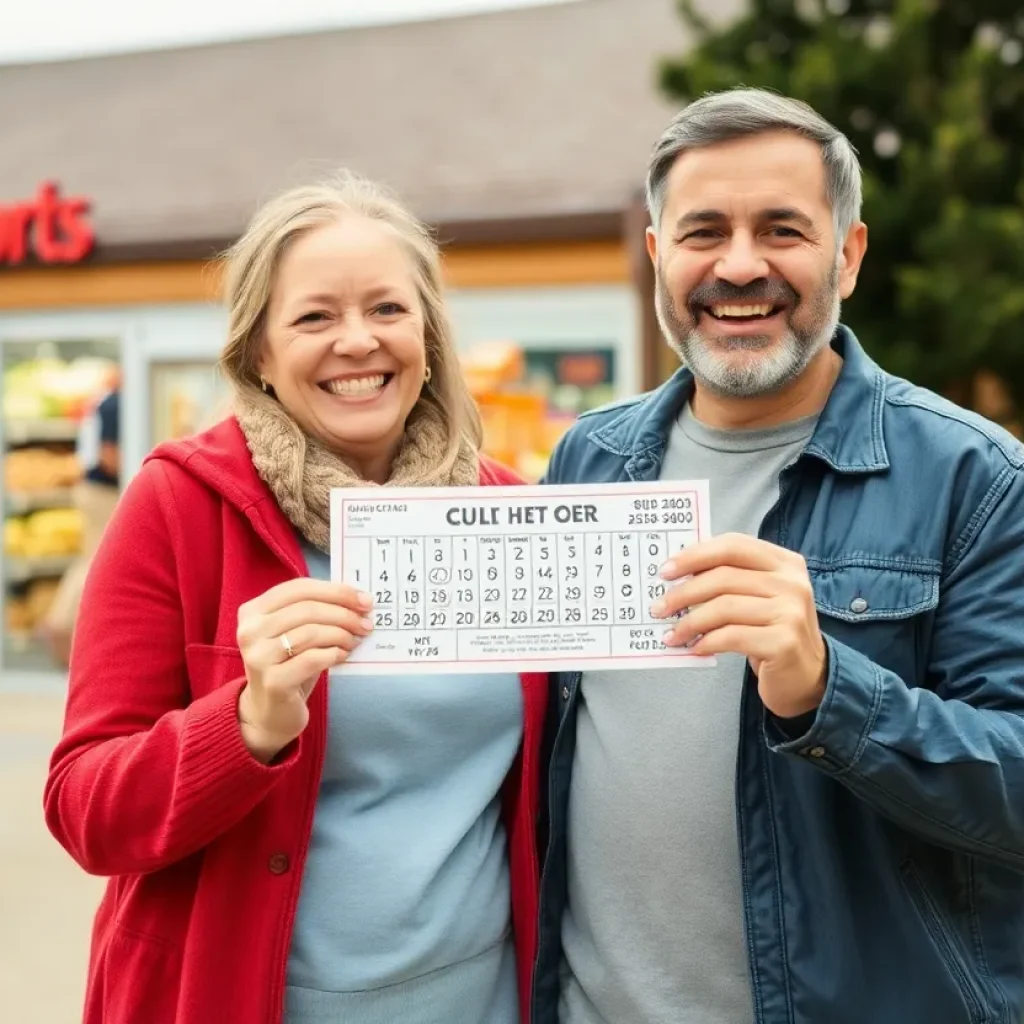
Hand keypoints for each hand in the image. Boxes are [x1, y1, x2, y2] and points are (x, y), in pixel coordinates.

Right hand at [235, 578, 373, 762]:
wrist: (270, 712)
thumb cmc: (289, 665)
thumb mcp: (296, 632)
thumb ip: (316, 612)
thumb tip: (359, 600)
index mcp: (253, 611)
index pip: (299, 588)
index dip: (336, 591)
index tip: (364, 600)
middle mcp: (250, 631)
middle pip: (307, 609)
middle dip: (344, 614)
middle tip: (366, 623)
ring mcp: (258, 657)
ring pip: (311, 632)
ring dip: (341, 635)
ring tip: (354, 641)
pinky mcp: (273, 681)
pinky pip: (312, 659)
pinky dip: (334, 654)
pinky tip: (342, 656)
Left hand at [652, 534, 826, 718]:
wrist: (808, 676)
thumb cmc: (773, 631)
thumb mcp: (759, 597)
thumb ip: (730, 581)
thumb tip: (677, 576)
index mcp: (784, 562)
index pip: (733, 546)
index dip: (695, 555)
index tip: (666, 571)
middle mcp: (792, 583)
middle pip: (724, 577)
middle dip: (684, 592)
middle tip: (659, 607)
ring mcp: (791, 612)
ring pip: (724, 607)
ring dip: (690, 622)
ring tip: (672, 634)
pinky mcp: (784, 642)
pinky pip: (731, 636)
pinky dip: (706, 641)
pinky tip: (694, 647)